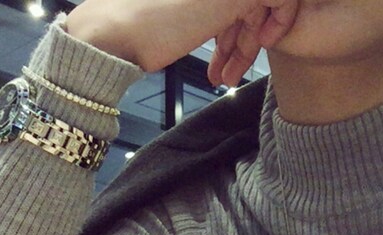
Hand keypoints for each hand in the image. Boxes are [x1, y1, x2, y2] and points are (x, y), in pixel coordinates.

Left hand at [65, 0, 298, 86]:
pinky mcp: (181, 1)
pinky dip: (219, 42)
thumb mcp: (218, 4)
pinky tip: (216, 68)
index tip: (268, 40)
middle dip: (249, 37)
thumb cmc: (152, 21)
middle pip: (251, 0)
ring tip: (223, 78)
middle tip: (239, 69)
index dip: (279, 13)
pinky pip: (213, 16)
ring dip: (234, 47)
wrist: (103, 40)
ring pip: (232, 11)